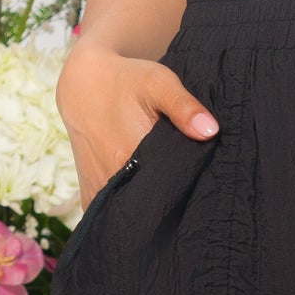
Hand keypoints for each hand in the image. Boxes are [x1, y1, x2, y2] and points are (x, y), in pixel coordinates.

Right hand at [57, 37, 216, 204]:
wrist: (84, 84)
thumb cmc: (127, 80)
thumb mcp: (158, 82)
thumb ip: (184, 106)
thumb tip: (210, 132)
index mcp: (128, 157)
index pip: (167, 192)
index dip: (185, 193)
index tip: (198, 187)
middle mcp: (109, 179)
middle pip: (149, 207)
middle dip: (168, 205)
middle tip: (184, 189)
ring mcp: (97, 190)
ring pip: (129, 213)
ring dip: (146, 209)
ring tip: (164, 192)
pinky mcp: (89, 193)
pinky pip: (111, 214)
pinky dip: (126, 210)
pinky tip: (142, 198)